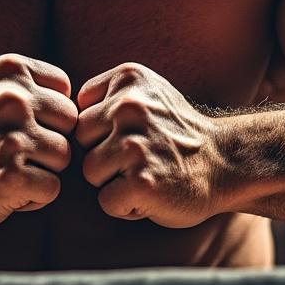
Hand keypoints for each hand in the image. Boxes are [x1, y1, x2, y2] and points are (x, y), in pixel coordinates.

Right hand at [0, 54, 76, 231]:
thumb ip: (38, 86)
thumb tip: (94, 103)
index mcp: (11, 68)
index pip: (67, 95)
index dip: (48, 119)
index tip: (15, 127)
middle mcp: (10, 98)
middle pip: (71, 125)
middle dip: (50, 144)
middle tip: (12, 152)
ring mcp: (9, 136)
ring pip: (65, 157)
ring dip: (43, 171)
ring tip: (9, 168)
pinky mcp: (9, 175)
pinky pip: (53, 188)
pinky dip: (34, 197)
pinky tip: (6, 190)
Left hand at [75, 62, 224, 227]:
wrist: (226, 163)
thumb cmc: (176, 135)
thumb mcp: (145, 93)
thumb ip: (106, 96)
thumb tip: (57, 117)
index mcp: (127, 78)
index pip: (80, 112)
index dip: (102, 133)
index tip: (134, 134)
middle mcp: (129, 107)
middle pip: (80, 142)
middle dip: (103, 156)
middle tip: (141, 158)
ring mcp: (135, 144)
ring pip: (90, 172)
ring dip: (114, 182)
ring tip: (146, 174)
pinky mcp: (141, 181)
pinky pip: (106, 201)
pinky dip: (126, 206)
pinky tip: (153, 193)